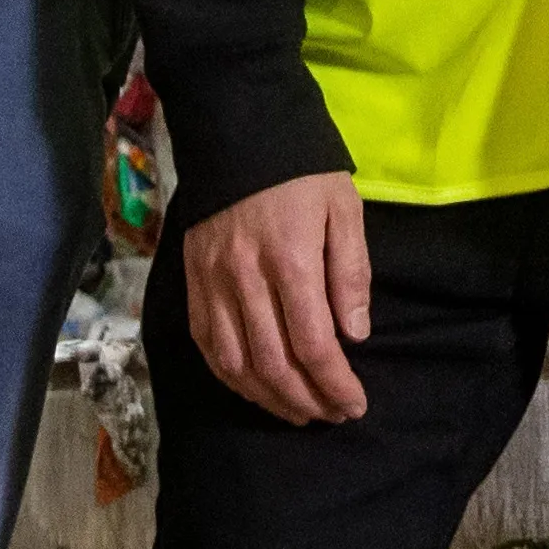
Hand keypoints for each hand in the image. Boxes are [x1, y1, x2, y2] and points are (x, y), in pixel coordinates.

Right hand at [183, 175, 376, 424]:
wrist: (236, 134)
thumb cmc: (301, 172)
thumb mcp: (343, 208)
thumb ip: (350, 272)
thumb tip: (355, 335)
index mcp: (290, 261)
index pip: (314, 344)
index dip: (335, 384)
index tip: (355, 404)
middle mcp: (245, 280)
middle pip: (274, 365)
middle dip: (307, 400)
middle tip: (333, 414)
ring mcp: (213, 285)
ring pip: (237, 365)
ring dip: (270, 399)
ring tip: (299, 412)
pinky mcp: (193, 285)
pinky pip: (208, 347)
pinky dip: (232, 379)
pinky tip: (256, 389)